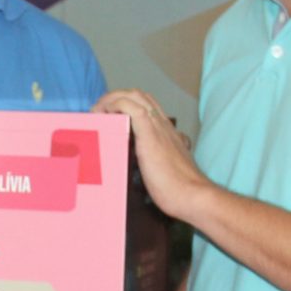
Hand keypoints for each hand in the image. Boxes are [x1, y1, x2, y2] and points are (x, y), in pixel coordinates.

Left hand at [95, 89, 210, 220]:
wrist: (192, 195)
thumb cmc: (181, 189)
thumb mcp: (170, 169)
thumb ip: (164, 161)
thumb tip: (155, 166)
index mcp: (167, 132)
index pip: (147, 105)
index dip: (127, 104)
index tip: (109, 115)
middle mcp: (163, 125)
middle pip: (140, 95)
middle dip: (116, 97)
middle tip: (99, 112)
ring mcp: (158, 128)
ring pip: (135, 95)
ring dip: (112, 98)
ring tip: (98, 112)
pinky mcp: (151, 135)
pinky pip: (132, 108)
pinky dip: (115, 104)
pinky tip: (105, 113)